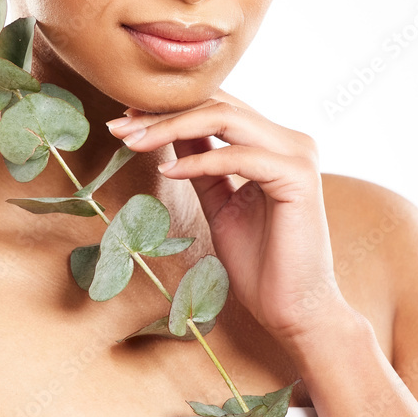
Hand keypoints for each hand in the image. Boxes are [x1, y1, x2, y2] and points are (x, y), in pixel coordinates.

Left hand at [106, 90, 348, 344]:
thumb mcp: (218, 201)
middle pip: (217, 105)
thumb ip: (199, 163)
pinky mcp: (299, 177)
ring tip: (133, 142)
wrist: (293, 311)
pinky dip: (199, 160)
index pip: (216, 106)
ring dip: (172, 127)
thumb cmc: (259, 262)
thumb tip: (168, 130)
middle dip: (163, 113)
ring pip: (226, 118)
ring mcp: (298, 154)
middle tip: (118, 127)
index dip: (169, 108)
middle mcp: (290, 140)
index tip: (125, 120)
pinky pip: (239, 157)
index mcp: (274, 142)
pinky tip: (167, 171)